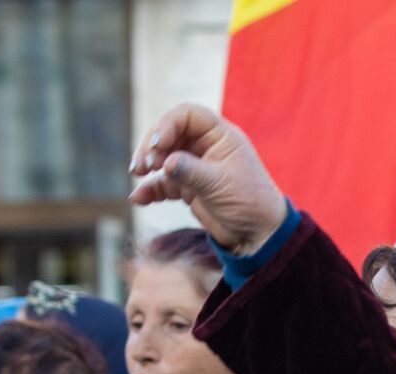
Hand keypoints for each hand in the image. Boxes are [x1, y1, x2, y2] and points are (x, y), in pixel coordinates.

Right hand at [128, 104, 288, 253]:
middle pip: (170, 134)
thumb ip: (190, 171)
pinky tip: (138, 198)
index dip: (167, 125)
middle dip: (152, 146)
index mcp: (221, 136)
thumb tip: (164, 163)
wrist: (259, 235)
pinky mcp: (189, 188)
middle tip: (143, 165)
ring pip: (163, 157)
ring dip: (147, 165)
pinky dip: (150, 189)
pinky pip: (164, 183)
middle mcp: (207, 147)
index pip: (187, 116)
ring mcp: (196, 167)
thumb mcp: (219, 184)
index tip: (157, 145)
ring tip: (137, 175)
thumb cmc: (249, 203)